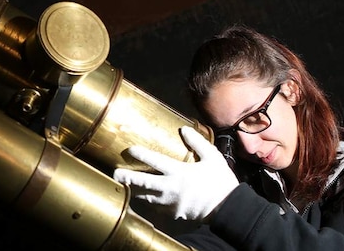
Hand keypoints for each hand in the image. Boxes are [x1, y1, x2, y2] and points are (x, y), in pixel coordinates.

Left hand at [113, 126, 238, 221]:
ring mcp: (171, 203)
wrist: (228, 209)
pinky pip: (156, 208)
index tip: (129, 149)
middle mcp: (171, 188)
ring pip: (146, 197)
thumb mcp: (212, 157)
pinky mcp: (173, 214)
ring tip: (124, 185)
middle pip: (143, 183)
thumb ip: (197, 143)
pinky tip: (144, 198)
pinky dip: (149, 202)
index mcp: (180, 172)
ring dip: (135, 191)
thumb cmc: (221, 182)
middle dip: (127, 178)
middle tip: (115, 173)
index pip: (155, 160)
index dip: (141, 154)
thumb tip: (184, 129)